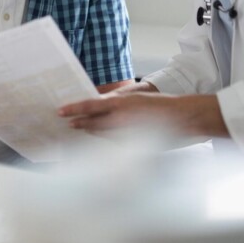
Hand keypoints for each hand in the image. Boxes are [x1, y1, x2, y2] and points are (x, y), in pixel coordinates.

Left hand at [59, 92, 227, 138]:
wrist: (183, 119)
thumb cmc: (161, 105)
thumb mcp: (136, 97)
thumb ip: (117, 101)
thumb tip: (102, 101)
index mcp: (120, 104)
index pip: (90, 106)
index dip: (73, 109)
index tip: (60, 111)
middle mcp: (120, 119)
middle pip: (92, 124)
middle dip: (79, 124)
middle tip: (67, 124)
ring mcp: (126, 134)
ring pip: (101, 135)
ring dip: (91, 133)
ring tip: (80, 130)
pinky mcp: (133, 146)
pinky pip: (114, 144)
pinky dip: (106, 141)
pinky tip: (103, 140)